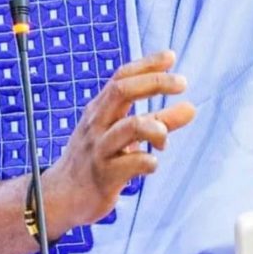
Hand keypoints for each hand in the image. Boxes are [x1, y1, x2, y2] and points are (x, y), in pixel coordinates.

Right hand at [44, 51, 195, 233]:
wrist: (61, 197)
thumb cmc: (98, 159)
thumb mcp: (125, 136)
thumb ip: (158, 122)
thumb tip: (192, 108)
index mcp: (99, 109)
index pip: (121, 77)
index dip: (146, 64)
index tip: (171, 56)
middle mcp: (96, 123)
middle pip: (122, 91)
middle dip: (155, 83)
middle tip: (183, 83)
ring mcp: (99, 149)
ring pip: (128, 127)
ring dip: (155, 127)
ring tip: (164, 139)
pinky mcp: (104, 176)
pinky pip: (130, 164)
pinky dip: (148, 161)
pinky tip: (151, 164)